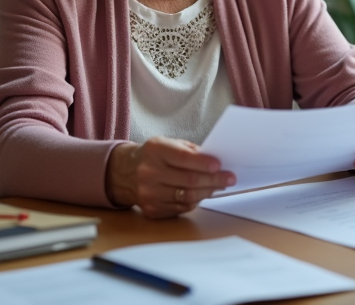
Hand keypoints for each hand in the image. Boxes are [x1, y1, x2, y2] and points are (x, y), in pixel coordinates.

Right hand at [104, 136, 234, 218]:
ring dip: (207, 192)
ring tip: (218, 186)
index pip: (184, 158)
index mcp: (155, 151)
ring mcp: (149, 193)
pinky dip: (195, 201)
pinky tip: (201, 194)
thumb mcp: (169, 144)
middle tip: (229, 178)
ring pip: (187, 196)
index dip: (204, 163)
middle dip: (213, 180)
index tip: (220, 165)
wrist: (125, 172)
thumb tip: (215, 162)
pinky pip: (180, 208)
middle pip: (189, 180)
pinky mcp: (151, 209)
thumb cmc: (154, 156)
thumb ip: (190, 151)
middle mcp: (149, 172)